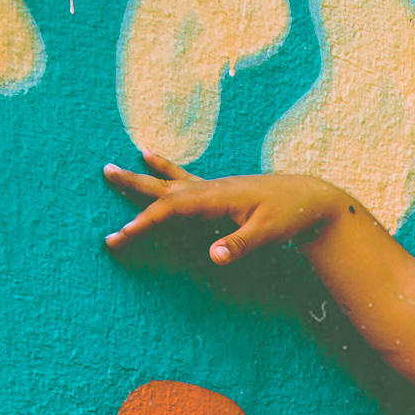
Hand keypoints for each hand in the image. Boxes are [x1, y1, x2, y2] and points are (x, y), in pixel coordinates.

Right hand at [101, 152, 341, 265]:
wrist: (309, 197)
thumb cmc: (290, 215)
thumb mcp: (267, 233)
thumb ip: (239, 244)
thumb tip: (212, 258)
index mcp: (217, 196)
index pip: (171, 209)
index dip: (143, 223)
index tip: (120, 235)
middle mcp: (211, 187)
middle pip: (163, 187)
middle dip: (133, 186)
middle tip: (104, 174)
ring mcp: (214, 187)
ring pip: (170, 180)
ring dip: (144, 175)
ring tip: (119, 164)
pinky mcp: (220, 190)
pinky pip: (185, 180)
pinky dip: (166, 170)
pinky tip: (151, 157)